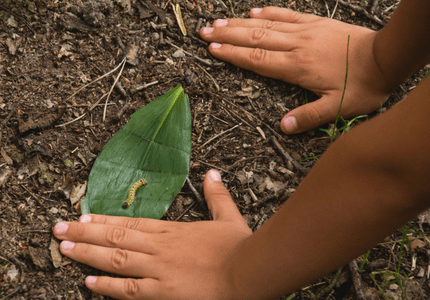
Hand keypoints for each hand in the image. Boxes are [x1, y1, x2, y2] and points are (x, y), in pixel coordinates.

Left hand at [53, 170, 251, 298]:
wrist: (251, 272)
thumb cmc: (241, 248)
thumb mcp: (229, 217)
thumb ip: (217, 195)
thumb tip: (212, 172)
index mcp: (171, 231)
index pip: (129, 223)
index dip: (102, 221)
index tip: (81, 216)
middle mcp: (159, 247)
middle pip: (115, 238)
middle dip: (83, 233)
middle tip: (57, 229)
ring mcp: (159, 269)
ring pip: (115, 259)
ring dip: (87, 253)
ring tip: (63, 248)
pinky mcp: (163, 292)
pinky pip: (129, 289)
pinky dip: (107, 286)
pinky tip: (87, 282)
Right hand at [199, 7, 392, 133]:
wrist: (385, 58)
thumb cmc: (362, 86)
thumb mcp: (337, 109)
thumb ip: (308, 117)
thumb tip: (281, 127)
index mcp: (297, 67)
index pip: (257, 59)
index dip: (233, 54)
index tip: (212, 49)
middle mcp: (296, 46)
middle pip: (255, 39)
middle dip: (227, 35)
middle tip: (204, 32)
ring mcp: (305, 32)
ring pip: (266, 25)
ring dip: (240, 23)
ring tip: (218, 22)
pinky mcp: (315, 23)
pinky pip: (287, 14)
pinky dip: (268, 11)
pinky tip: (254, 10)